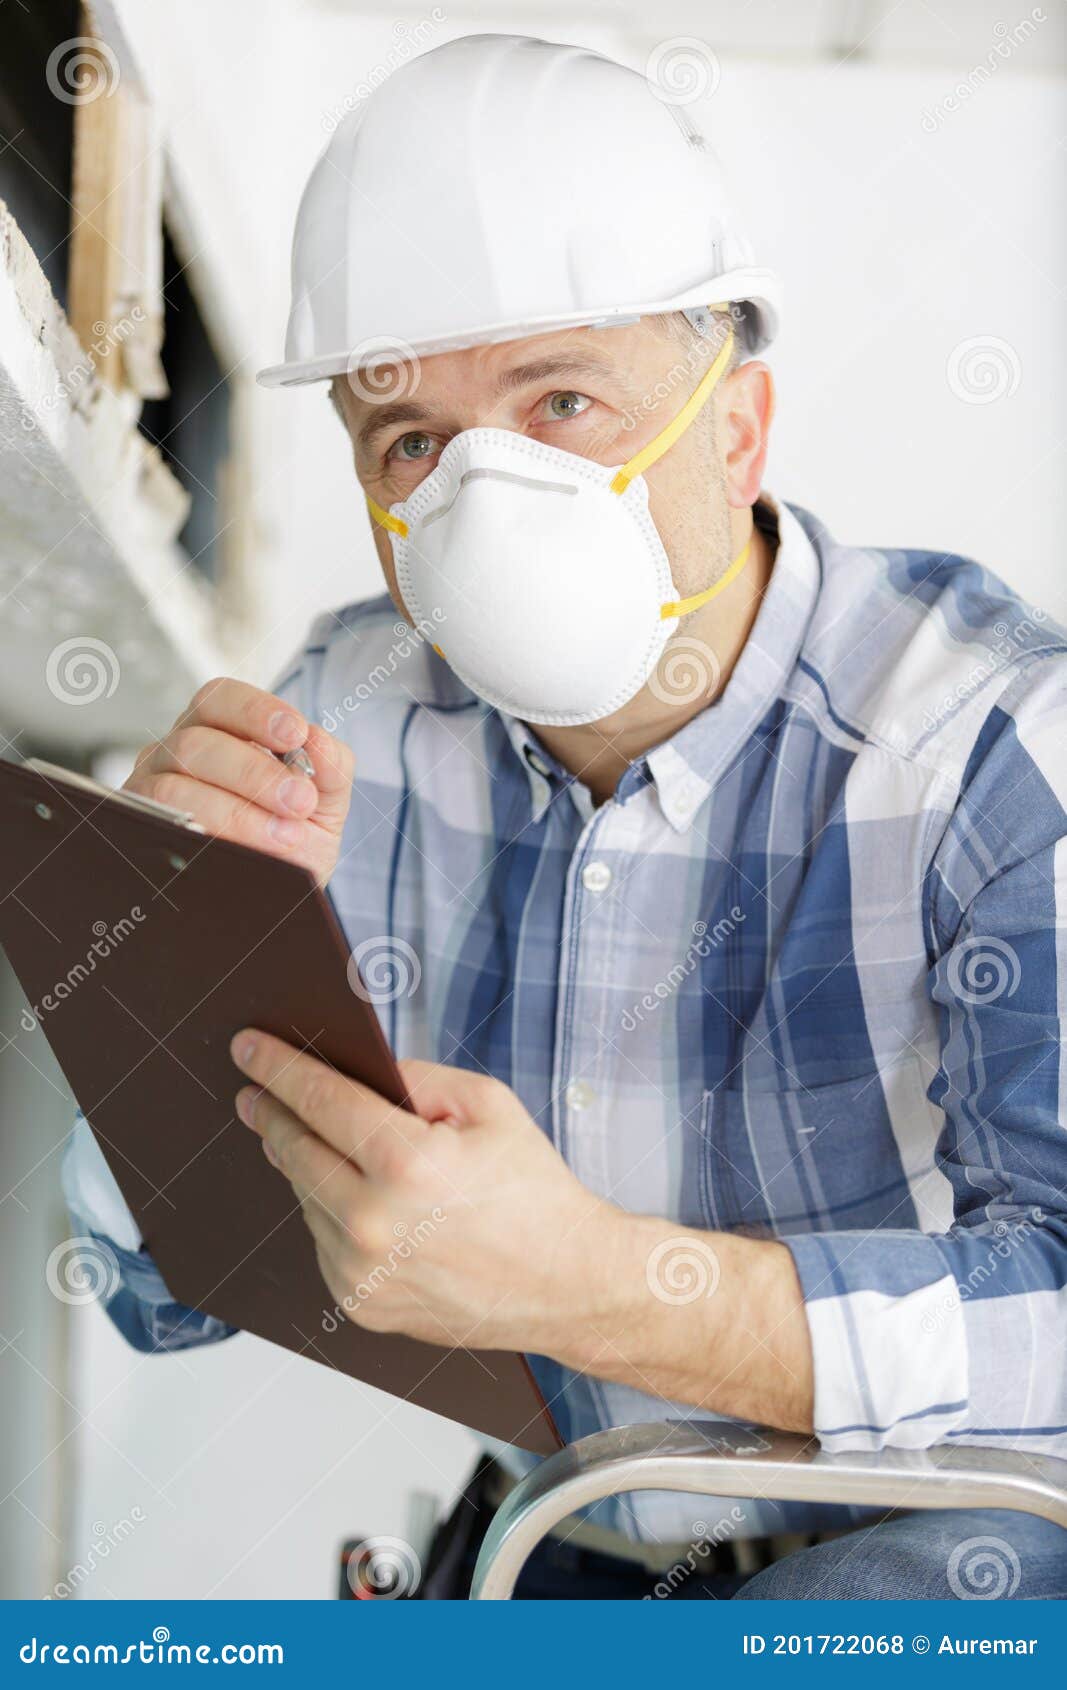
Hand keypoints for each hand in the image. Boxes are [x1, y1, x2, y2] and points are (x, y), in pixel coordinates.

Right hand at [126, 679, 353, 886]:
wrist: (272, 900)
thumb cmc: (291, 843)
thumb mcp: (323, 807)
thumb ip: (331, 769)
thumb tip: (317, 741)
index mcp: (217, 731)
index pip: (220, 699)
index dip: (255, 710)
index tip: (295, 734)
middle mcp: (174, 755)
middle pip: (196, 744)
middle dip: (255, 773)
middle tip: (299, 802)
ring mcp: (150, 794)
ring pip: (174, 790)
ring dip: (236, 814)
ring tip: (284, 837)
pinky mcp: (141, 835)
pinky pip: (160, 832)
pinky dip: (206, 840)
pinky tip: (243, 855)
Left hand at [230, 1030, 618, 1353]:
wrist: (566, 1283)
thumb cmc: (533, 1193)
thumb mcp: (487, 1104)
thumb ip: (415, 1078)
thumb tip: (356, 1071)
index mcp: (406, 1163)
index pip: (318, 1099)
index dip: (277, 1067)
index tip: (248, 1049)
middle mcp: (373, 1222)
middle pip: (294, 1150)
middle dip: (271, 1113)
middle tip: (254, 1093)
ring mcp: (361, 1271)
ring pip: (305, 1197)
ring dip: (306, 1166)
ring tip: (318, 1143)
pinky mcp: (360, 1304)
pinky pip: (323, 1241)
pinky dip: (332, 1214)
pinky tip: (358, 1200)